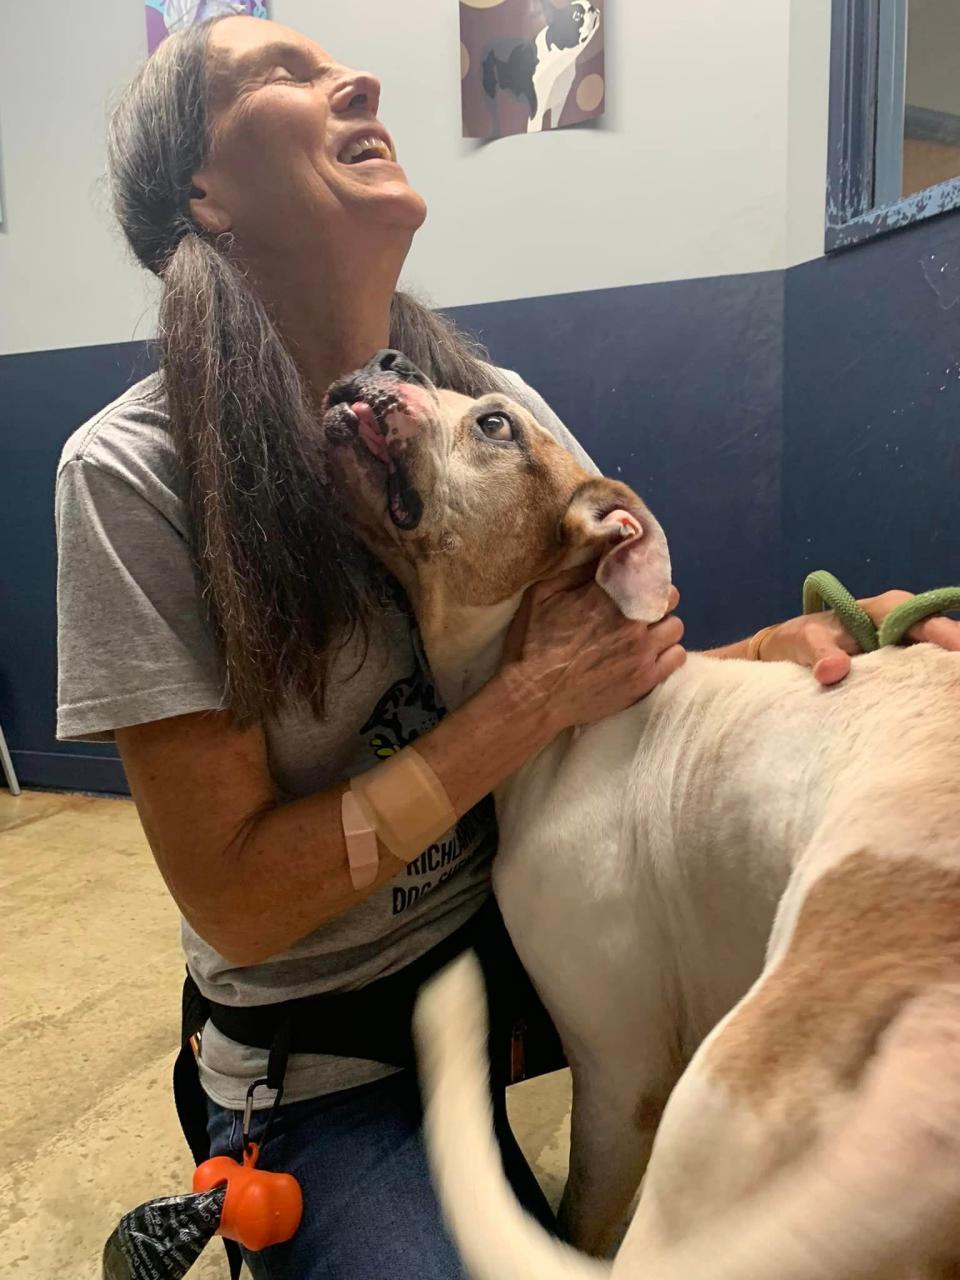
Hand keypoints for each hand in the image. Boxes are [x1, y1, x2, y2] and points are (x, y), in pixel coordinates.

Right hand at [500, 567, 685, 732]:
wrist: (533, 697)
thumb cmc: (531, 644)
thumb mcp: (542, 595)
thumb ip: (576, 571)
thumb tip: (604, 551)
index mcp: (607, 596)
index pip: (646, 570)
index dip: (644, 573)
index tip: (634, 578)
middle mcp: (631, 620)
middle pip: (669, 597)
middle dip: (657, 598)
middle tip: (640, 608)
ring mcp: (642, 651)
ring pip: (676, 627)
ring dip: (663, 627)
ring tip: (645, 634)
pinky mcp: (646, 679)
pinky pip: (678, 657)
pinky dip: (668, 653)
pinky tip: (651, 656)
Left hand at [762, 589, 959, 685]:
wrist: (790, 651)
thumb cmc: (800, 638)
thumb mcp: (804, 639)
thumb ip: (819, 651)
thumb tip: (834, 670)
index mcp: (887, 609)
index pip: (924, 620)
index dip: (945, 635)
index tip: (957, 652)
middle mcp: (904, 626)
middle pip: (940, 641)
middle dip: (951, 661)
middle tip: (956, 687)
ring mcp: (904, 649)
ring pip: (934, 661)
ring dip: (943, 676)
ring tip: (949, 700)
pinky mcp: (898, 671)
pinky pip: (920, 678)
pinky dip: (928, 689)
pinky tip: (935, 709)